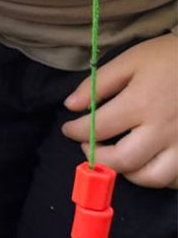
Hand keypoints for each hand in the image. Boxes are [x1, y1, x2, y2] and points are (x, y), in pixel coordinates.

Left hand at [62, 34, 177, 188]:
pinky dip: (159, 179)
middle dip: (98, 157)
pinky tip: (147, 164)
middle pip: (123, 160)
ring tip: (117, 157)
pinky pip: (176, 180)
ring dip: (128, 173)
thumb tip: (71, 106)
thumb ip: (97, 84)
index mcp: (141, 104)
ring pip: (153, 178)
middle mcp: (162, 129)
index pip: (98, 128)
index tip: (68, 128)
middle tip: (89, 146)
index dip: (76, 131)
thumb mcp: (130, 61)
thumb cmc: (169, 57)